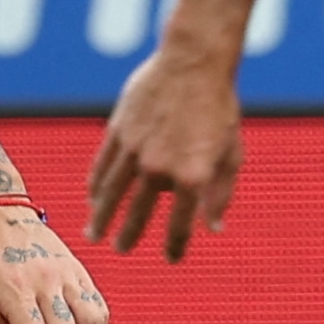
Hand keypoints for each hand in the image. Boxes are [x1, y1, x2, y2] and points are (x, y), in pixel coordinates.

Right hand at [84, 43, 244, 260]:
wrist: (193, 63)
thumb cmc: (219, 107)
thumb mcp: (232, 153)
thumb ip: (221, 193)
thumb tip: (215, 228)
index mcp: (191, 177)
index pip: (181, 224)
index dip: (175, 246)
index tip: (171, 259)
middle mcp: (159, 168)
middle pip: (139, 213)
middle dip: (129, 236)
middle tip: (121, 250)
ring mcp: (135, 150)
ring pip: (112, 193)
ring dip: (102, 216)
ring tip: (93, 234)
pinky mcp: (118, 131)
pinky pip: (102, 165)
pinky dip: (96, 184)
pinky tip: (91, 197)